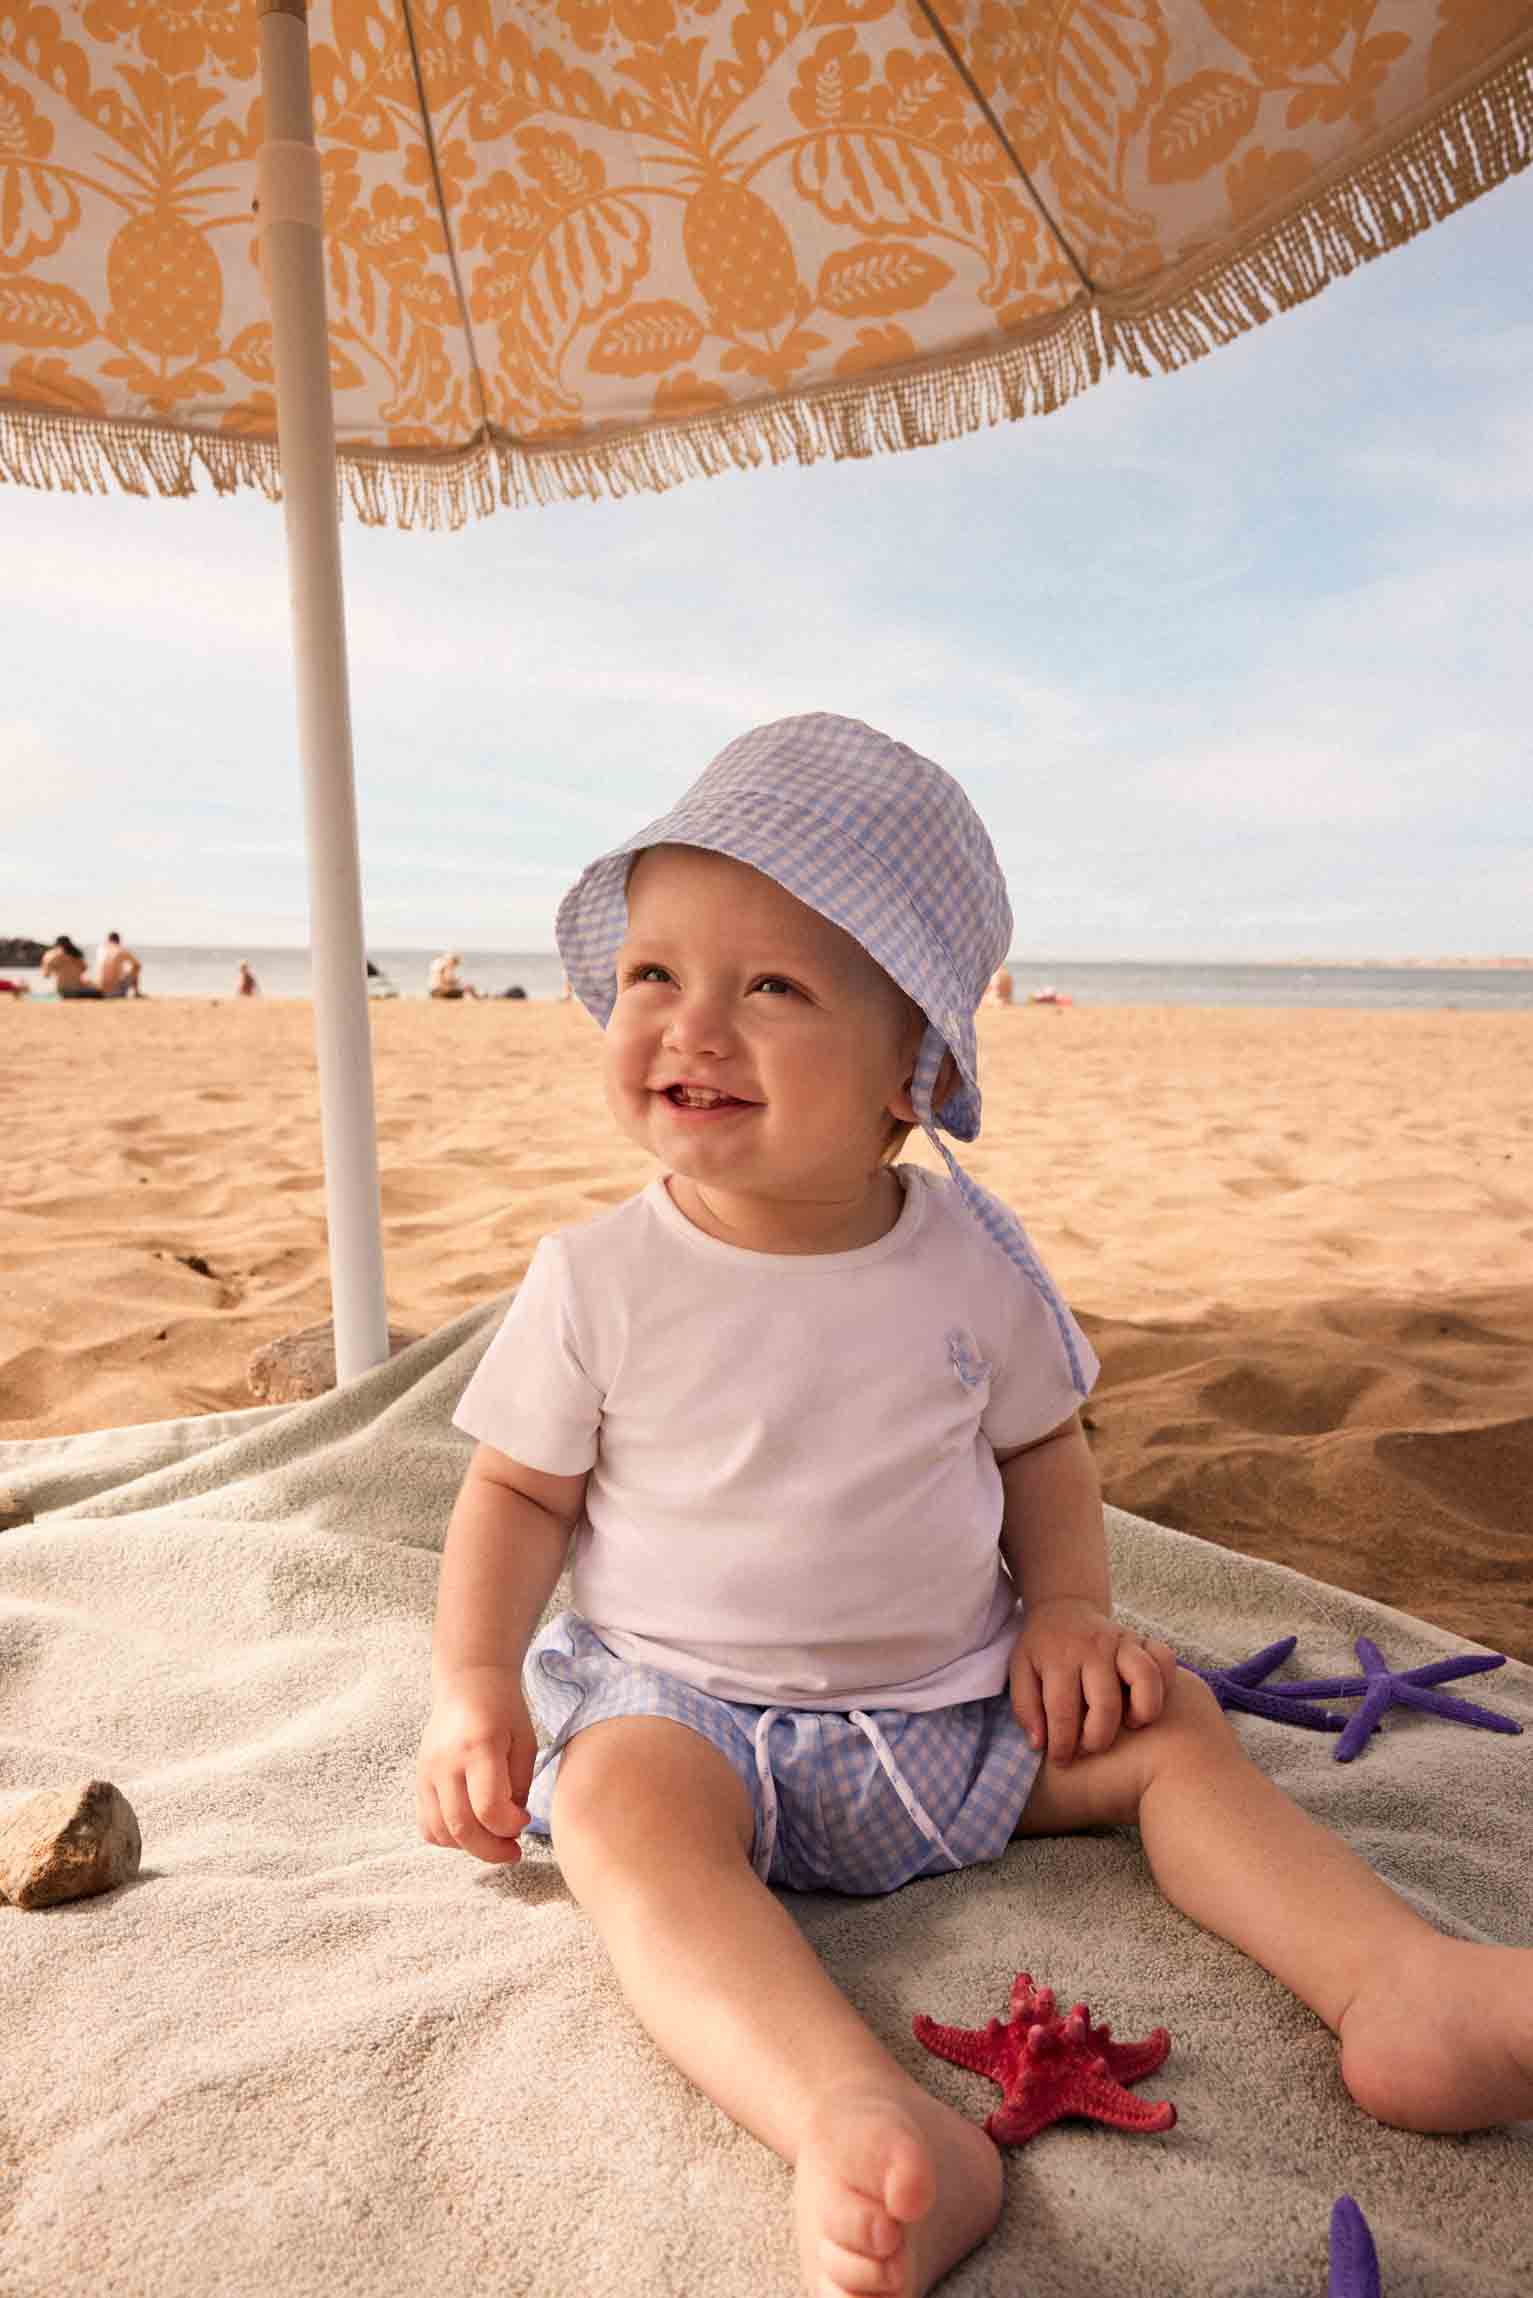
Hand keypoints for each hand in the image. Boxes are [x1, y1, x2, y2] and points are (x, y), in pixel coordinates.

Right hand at [417, 1665, 537, 1864]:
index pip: (488, 1807)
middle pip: (461, 1827)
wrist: (469, 1683)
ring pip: (439, 1832)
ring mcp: (427, 1771)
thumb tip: (511, 1828)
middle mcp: (447, 1762)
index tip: (524, 1821)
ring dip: (469, 1847)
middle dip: (491, 1850)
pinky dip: (447, 1837)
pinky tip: (471, 1828)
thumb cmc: (504, 1711)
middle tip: (513, 1850)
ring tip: (492, 1838)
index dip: (509, 1826)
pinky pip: (426, 1824)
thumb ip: (519, 1787)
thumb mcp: (525, 1743)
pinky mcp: (419, 1779)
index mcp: (479, 1747)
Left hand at [1009, 1599, 1176, 1765]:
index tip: (1061, 1760)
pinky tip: (1147, 1701)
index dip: (1062, 1744)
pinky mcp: (1143, 1638)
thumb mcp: (1021, 1671)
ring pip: (1146, 1677)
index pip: (1063, 1711)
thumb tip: (1040, 1744)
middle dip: (1098, 1738)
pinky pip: (1165, 1660)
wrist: (1063, 1608)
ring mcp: (1122, 1640)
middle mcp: (1094, 1647)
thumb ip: (1025, 1707)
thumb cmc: (1042, 1648)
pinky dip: (1164, 1684)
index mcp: (1060, 1657)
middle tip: (1091, 1747)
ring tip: (1129, 1725)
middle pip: (1106, 1702)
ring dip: (1142, 1711)